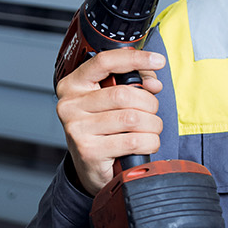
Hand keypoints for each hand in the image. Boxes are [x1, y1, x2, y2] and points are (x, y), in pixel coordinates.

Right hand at [55, 48, 164, 195]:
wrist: (90, 168)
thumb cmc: (103, 131)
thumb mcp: (112, 102)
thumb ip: (132, 85)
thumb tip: (152, 83)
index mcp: (73, 85)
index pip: (104, 62)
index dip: (134, 59)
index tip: (158, 60)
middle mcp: (70, 105)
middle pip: (123, 94)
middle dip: (149, 103)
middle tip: (152, 112)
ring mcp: (77, 129)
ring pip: (132, 118)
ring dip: (152, 125)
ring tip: (150, 130)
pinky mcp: (89, 151)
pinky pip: (133, 141)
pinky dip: (149, 142)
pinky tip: (145, 144)